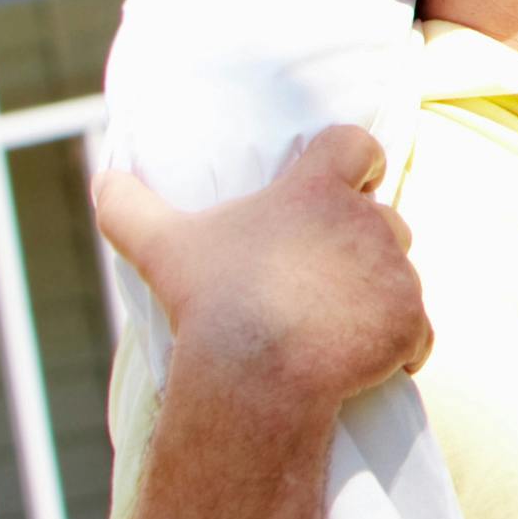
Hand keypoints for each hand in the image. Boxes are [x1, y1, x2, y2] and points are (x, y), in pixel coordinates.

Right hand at [92, 126, 429, 414]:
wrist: (255, 373)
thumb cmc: (211, 302)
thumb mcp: (164, 248)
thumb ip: (131, 208)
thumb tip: (100, 178)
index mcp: (316, 191)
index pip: (355, 145)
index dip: (356, 161)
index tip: (350, 180)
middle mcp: (367, 221)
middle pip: (383, 219)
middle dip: (362, 244)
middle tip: (322, 279)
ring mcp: (395, 272)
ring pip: (400, 276)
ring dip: (378, 295)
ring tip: (335, 327)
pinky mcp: (409, 320)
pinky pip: (417, 331)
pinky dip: (399, 345)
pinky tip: (367, 363)